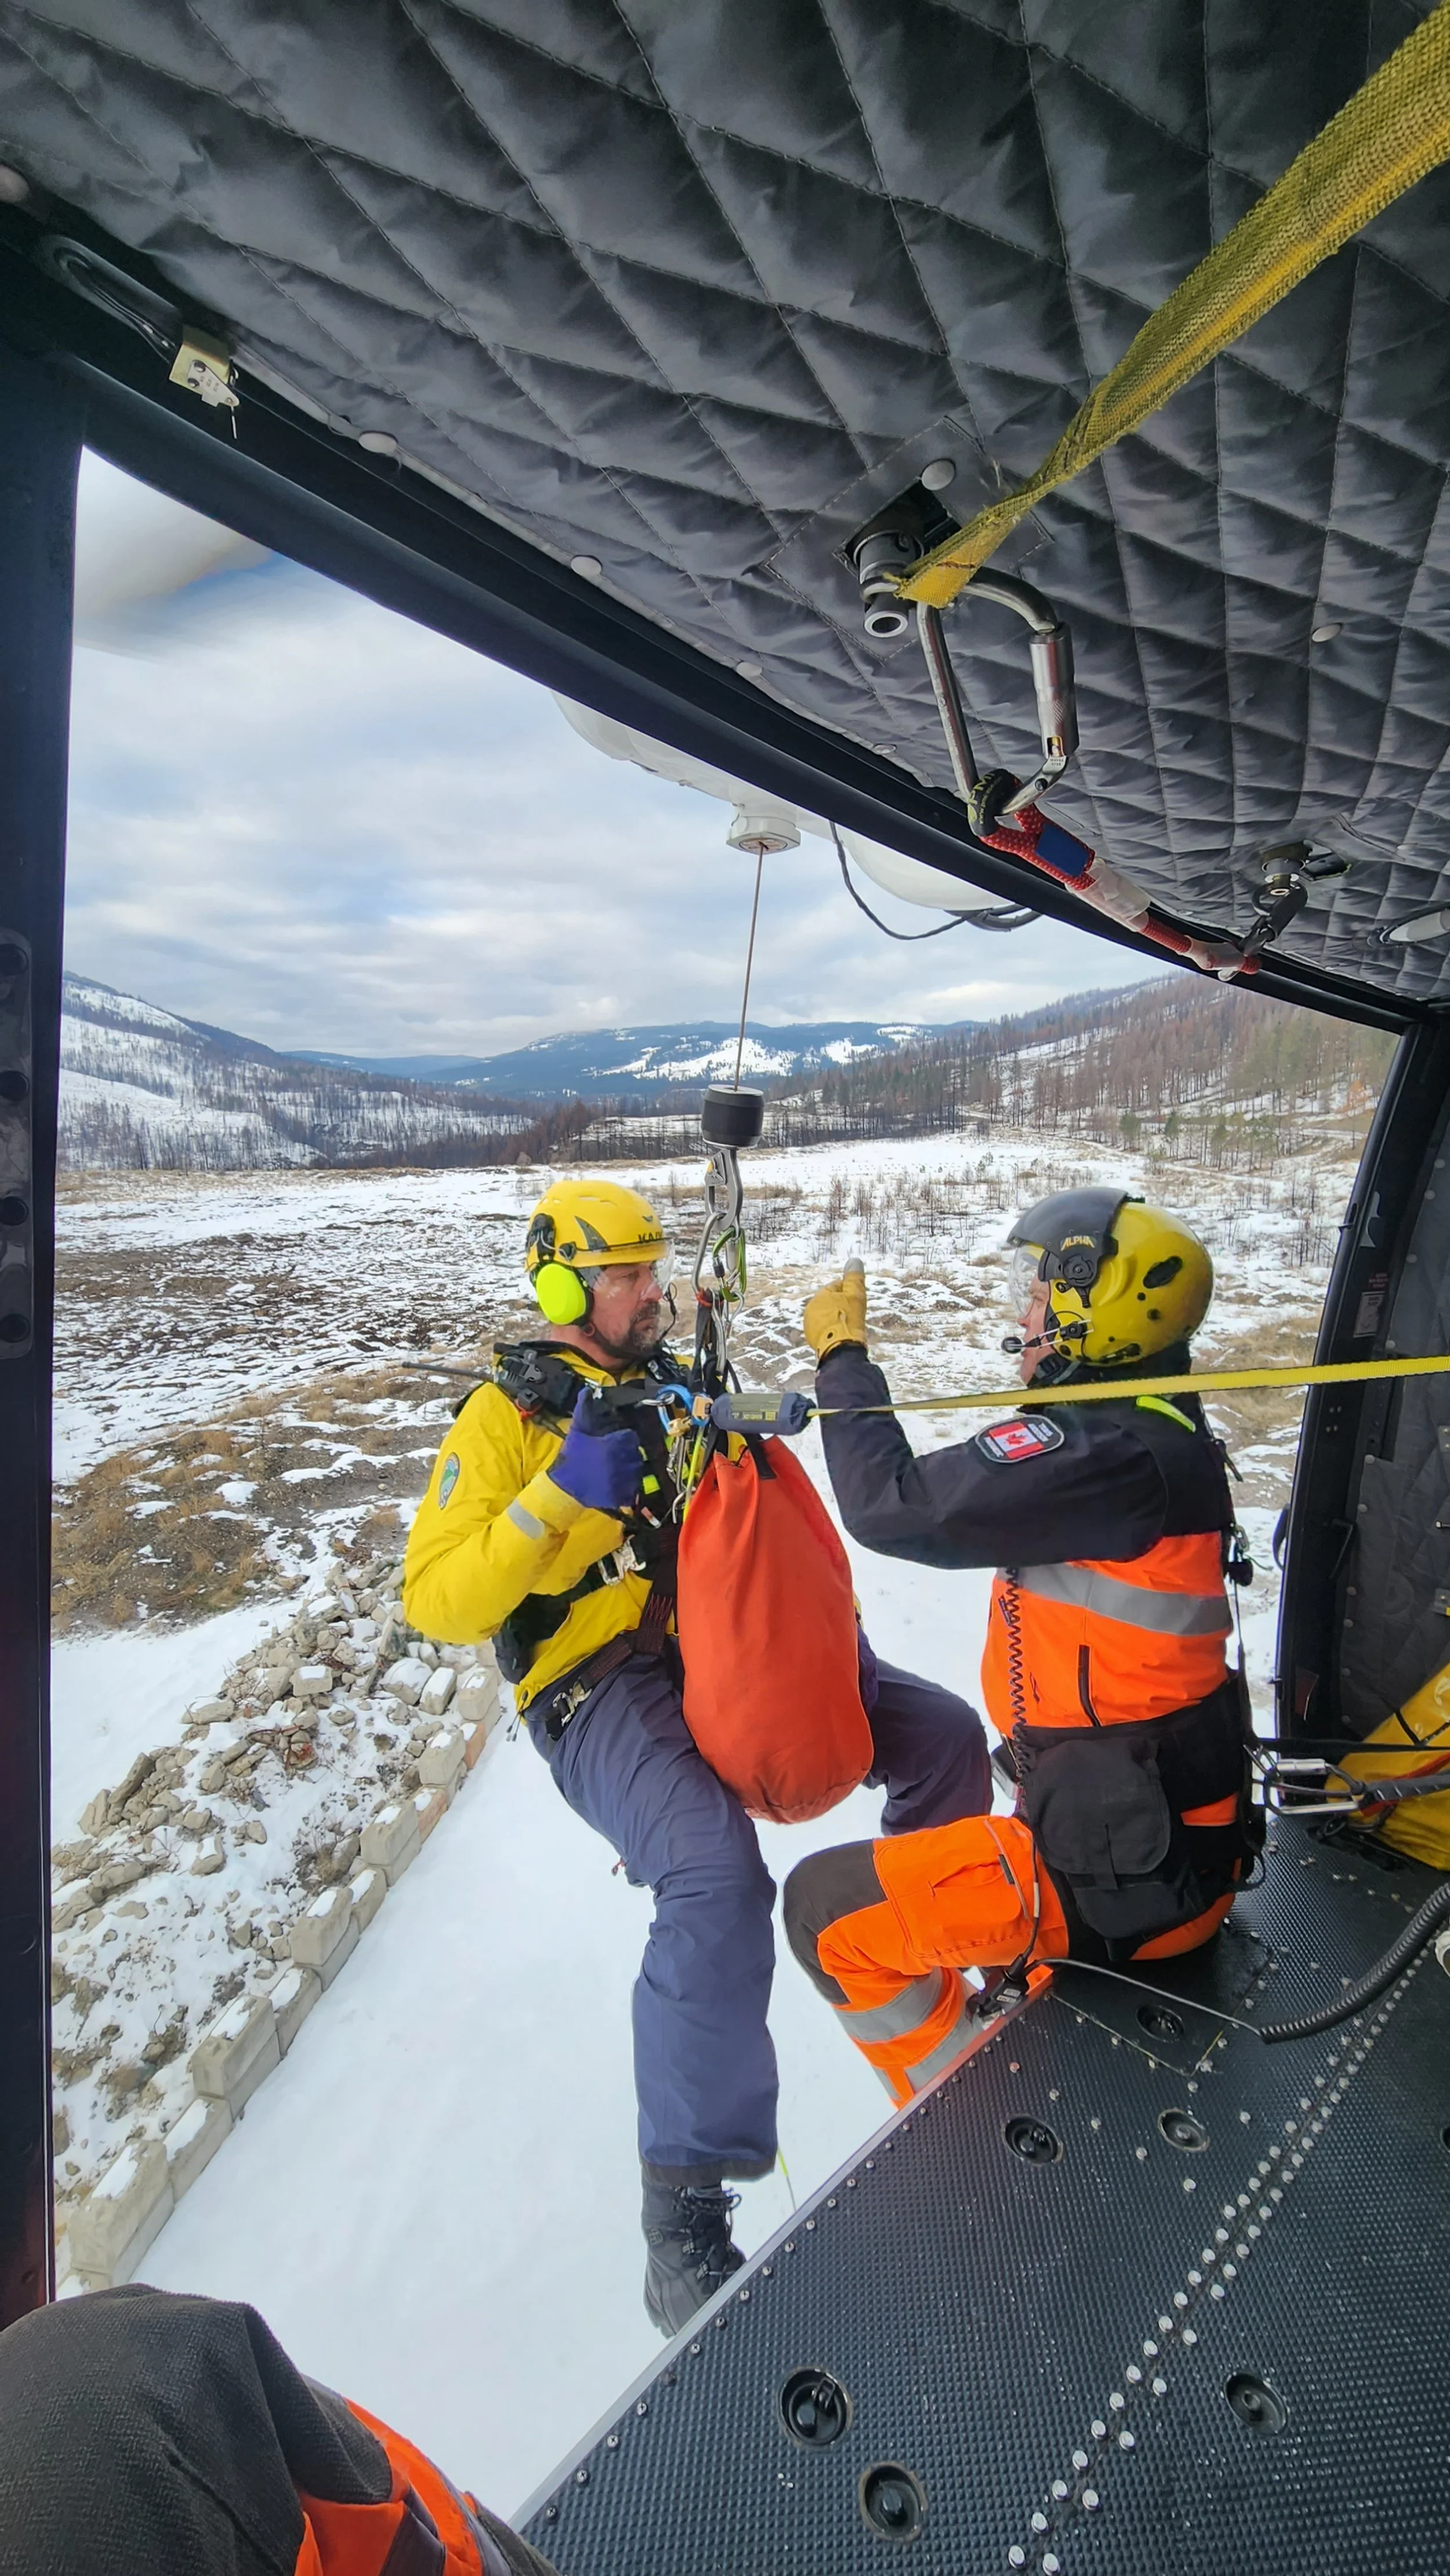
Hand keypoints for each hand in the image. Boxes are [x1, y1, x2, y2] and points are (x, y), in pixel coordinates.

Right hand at [546, 1387, 643, 1513]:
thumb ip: (583, 1409)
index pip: (632, 1438)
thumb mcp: (577, 1431)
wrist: (563, 1488)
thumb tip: (587, 1391)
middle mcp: (623, 1461)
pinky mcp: (621, 1495)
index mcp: (615, 1444)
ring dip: (628, 1470)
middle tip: (613, 1457)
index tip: (616, 1442)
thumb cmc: (570, 1458)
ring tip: (613, 1471)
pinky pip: (632, 1489)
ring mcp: (624, 1480)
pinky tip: (614, 1483)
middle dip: (626, 1454)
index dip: (624, 1439)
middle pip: (636, 1453)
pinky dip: (627, 1487)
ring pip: (636, 1471)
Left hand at [803, 1258, 867, 1360]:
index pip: (836, 1287)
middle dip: (842, 1306)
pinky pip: (825, 1330)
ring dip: (836, 1318)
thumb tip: (854, 1260)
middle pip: (831, 1302)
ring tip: (848, 1325)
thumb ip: (854, 1277)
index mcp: (819, 1296)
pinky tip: (841, 1334)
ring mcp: (810, 1324)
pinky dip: (832, 1330)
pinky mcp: (812, 1338)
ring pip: (827, 1316)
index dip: (849, 1293)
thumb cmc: (849, 1319)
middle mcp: (811, 1308)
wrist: (840, 1347)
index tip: (856, 1302)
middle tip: (854, 1315)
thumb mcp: (855, 1295)